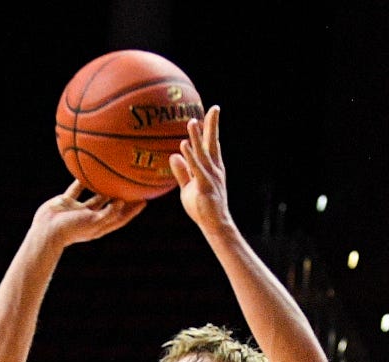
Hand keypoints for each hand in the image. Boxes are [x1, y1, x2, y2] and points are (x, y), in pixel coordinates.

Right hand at [29, 183, 144, 251]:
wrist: (47, 230)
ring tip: (114, 175)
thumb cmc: (71, 230)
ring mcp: (78, 210)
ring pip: (95, 196)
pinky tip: (87, 167)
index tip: (145, 200)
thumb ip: (108, 213)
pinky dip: (81, 180)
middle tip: (133, 184)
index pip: (120, 217)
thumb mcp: (93, 222)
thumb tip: (122, 202)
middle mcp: (91, 218)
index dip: (133, 210)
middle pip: (111, 206)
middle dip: (122, 197)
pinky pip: (76, 188)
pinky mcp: (67, 202)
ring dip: (104, 188)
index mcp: (99, 226)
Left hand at [170, 106, 229, 231]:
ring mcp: (210, 177)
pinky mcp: (205, 186)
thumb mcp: (188, 188)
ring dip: (197, 137)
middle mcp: (214, 169)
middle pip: (212, 143)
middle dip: (213, 125)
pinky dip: (190, 156)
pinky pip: (196, 169)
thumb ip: (182, 172)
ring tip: (192, 121)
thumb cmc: (202, 208)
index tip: (212, 111)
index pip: (211, 144)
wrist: (214, 225)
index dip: (211, 128)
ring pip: (203, 153)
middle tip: (215, 108)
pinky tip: (184, 145)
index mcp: (212, 168)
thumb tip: (173, 155)